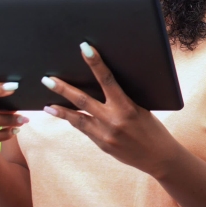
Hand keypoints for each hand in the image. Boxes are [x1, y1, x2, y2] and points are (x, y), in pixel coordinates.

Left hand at [41, 42, 180, 177]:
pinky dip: (72, 121)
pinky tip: (62, 115)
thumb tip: (104, 84)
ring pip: (76, 118)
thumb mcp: (141, 108)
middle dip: (63, 89)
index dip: (96, 63)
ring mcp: (105, 135)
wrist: (159, 157)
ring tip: (47, 104)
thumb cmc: (153, 128)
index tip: (85, 48)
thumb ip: (122, 99)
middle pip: (82, 100)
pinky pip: (83, 129)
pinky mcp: (102, 145)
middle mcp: (113, 120)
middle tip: (47, 79)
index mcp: (127, 107)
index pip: (108, 80)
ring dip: (60, 110)